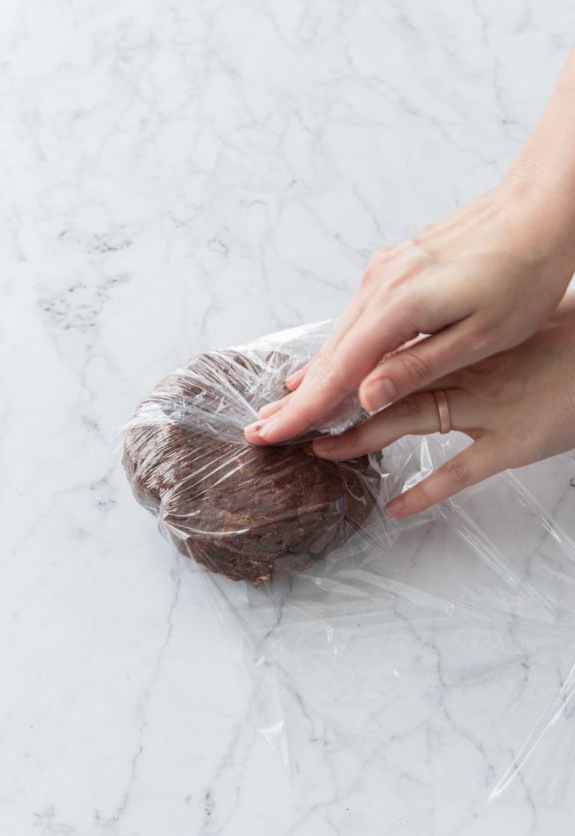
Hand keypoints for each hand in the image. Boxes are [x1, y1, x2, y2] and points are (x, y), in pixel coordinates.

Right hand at [245, 178, 574, 446]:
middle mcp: (381, 285)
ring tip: (287, 406)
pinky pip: (357, 317)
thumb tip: (366, 397)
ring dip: (315, 375)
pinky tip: (328, 362)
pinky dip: (339, 347)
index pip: (339, 372)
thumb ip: (418, 367)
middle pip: (329, 354)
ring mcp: (385, 272)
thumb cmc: (524, 272)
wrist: (540, 210)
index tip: (272, 435)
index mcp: (398, 305)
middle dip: (296, 398)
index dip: (304, 409)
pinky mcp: (396, 267)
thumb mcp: (480, 335)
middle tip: (261, 430)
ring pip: (341, 334)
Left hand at [309, 292, 574, 516]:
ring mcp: (485, 406)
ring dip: (362, 439)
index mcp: (455, 342)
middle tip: (286, 423)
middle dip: (331, 407)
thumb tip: (407, 348)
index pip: (379, 358)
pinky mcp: (512, 442)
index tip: (292, 386)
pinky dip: (426, 490)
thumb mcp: (498, 327)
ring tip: (323, 453)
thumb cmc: (557, 336)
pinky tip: (395, 508)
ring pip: (409, 422)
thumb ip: (451, 340)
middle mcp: (461, 370)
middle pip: (381, 389)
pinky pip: (461, 471)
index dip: (334, 373)